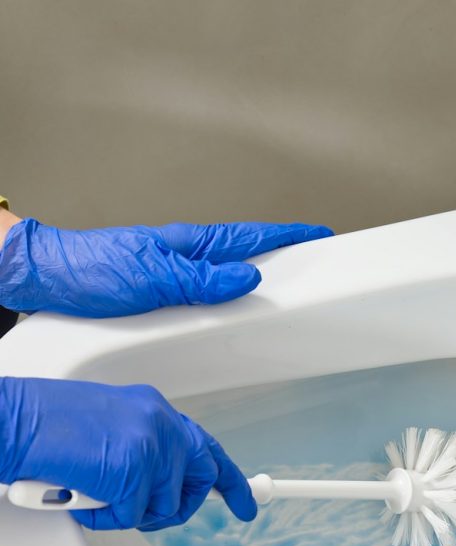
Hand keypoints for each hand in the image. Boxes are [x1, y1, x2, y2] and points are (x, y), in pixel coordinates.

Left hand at [0, 217, 331, 317]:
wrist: (46, 279)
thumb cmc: (90, 270)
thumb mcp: (154, 277)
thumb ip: (203, 279)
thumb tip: (247, 277)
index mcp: (190, 245)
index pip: (251, 237)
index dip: (288, 236)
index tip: (319, 234)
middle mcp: (186, 257)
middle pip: (245, 255)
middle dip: (282, 257)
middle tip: (314, 263)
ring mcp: (175, 274)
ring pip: (226, 276)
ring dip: (255, 280)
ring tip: (282, 290)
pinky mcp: (162, 293)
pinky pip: (206, 295)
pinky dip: (226, 299)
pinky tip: (230, 310)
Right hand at [0, 377, 255, 530]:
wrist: (13, 422)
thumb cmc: (45, 428)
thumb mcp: (107, 430)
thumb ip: (140, 449)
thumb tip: (160, 484)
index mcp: (153, 409)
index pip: (204, 445)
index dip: (227, 476)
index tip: (245, 499)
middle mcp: (161, 422)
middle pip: (203, 477)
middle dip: (182, 506)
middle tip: (153, 515)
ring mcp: (152, 446)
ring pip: (164, 506)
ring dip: (127, 512)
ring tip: (92, 492)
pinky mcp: (136, 471)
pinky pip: (132, 517)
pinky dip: (103, 518)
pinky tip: (80, 496)